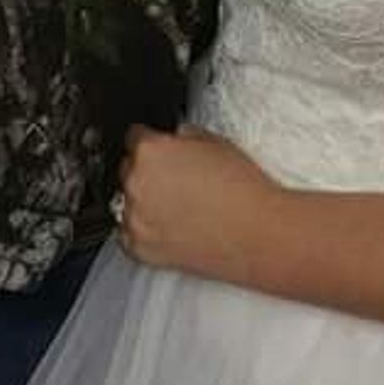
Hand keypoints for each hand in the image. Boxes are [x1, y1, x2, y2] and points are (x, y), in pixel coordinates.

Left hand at [117, 123, 283, 286]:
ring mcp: (134, 218)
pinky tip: (172, 226)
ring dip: (144, 201)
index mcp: (150, 151)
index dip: (151, 141)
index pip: (134, 137)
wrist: (258, 234)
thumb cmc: (241, 189)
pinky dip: (144, 229)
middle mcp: (136, 183)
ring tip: (178, 206)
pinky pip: (128, 232)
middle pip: (128, 168)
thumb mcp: (212, 141)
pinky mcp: (139, 249)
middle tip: (176, 181)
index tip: (160, 151)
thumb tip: (173, 139)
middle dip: (147, 171)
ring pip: (125, 201)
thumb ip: (181, 136)